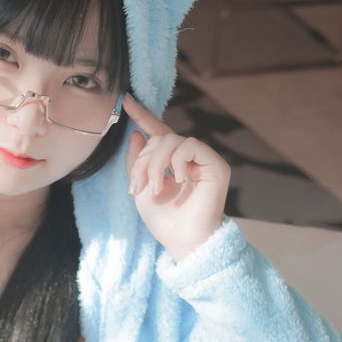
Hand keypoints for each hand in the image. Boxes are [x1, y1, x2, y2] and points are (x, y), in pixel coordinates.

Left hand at [123, 93, 229, 262]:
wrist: (183, 242)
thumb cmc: (164, 221)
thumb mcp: (140, 190)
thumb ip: (137, 163)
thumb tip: (135, 134)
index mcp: (170, 162)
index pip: (157, 131)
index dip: (142, 115)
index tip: (126, 100)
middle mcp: (187, 158)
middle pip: (159, 138)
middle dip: (142, 162)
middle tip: (136, 187)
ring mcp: (202, 159)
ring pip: (171, 140)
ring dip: (155, 165)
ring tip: (154, 190)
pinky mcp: (215, 164)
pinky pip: (190, 145)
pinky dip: (177, 162)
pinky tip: (178, 180)